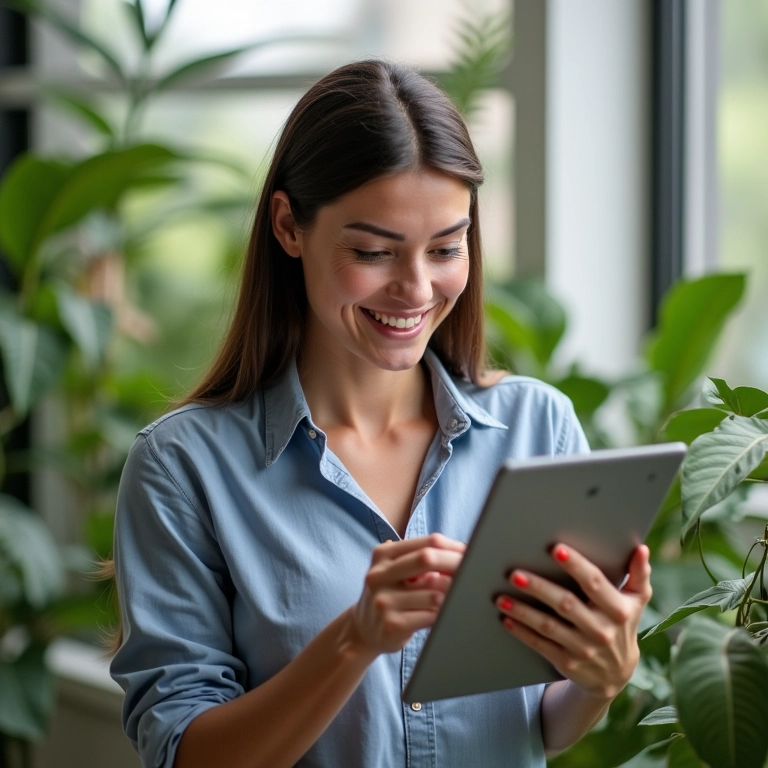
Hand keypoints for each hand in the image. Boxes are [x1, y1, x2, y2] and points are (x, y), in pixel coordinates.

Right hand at [349, 534, 464, 656]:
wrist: (363, 630)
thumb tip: (464, 552)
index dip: (454, 547)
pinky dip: (443, 615)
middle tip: (473, 572)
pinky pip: (430, 616)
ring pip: (434, 593)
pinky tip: (445, 614)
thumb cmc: (391, 595)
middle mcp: (379, 575)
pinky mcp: (392, 624)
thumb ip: (423, 559)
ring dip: (451, 596)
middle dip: (456, 565)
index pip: (427, 542)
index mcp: (382, 554)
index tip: (470, 554)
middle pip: (428, 559)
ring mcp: (383, 601)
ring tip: (456, 597)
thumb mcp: (397, 571)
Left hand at [495, 544, 651, 700]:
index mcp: (618, 610)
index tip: (556, 549)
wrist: (616, 675)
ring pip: (549, 627)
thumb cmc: (622, 624)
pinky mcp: (567, 663)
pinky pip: (541, 645)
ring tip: (501, 596)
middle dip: (539, 587)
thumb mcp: (636, 601)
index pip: (594, 583)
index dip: (576, 566)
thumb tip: (641, 548)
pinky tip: (506, 618)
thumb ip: (639, 574)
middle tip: (514, 573)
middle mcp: (601, 630)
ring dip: (523, 611)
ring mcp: (583, 649)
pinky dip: (522, 632)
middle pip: (566, 604)